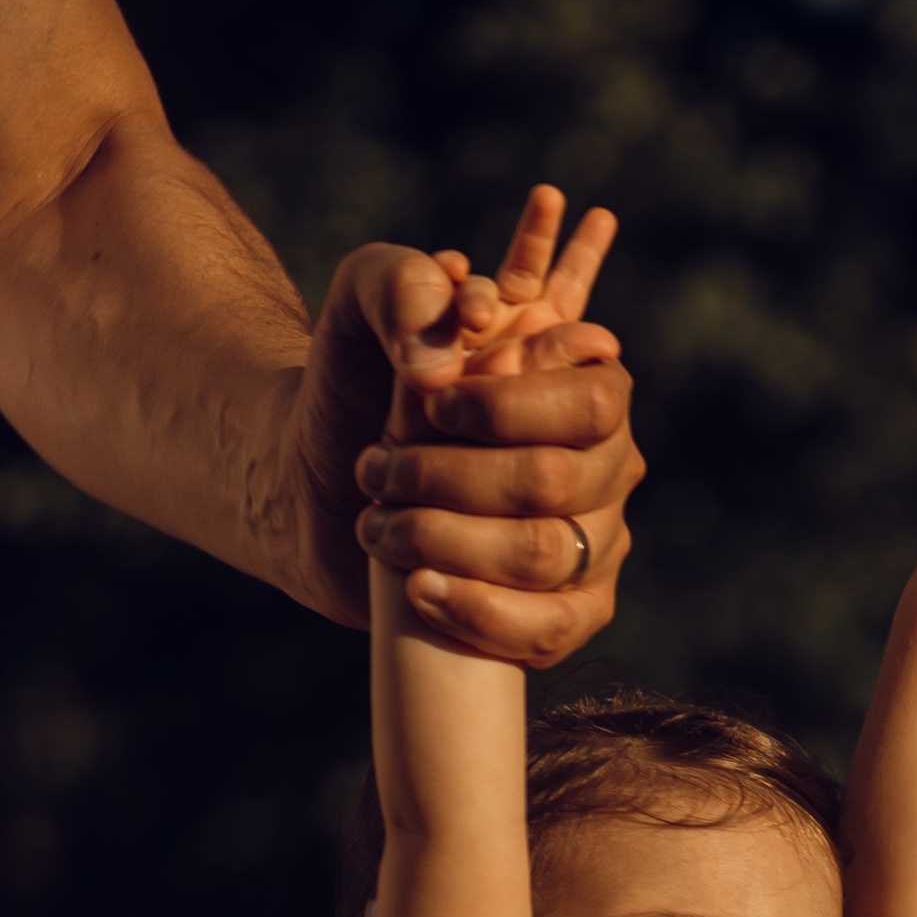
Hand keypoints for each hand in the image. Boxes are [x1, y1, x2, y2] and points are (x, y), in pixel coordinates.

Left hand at [293, 191, 638, 667]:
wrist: (312, 486)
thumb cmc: (351, 388)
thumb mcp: (361, 306)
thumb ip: (401, 287)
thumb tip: (443, 362)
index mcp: (583, 379)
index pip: (589, 401)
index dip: (505, 408)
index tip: (428, 401)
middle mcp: (604, 462)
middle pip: (555, 481)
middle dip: (449, 477)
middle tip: (376, 468)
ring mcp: (593, 542)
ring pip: (544, 555)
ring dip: (446, 539)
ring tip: (378, 524)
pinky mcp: (564, 611)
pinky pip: (550, 629)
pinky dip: (479, 612)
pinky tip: (419, 587)